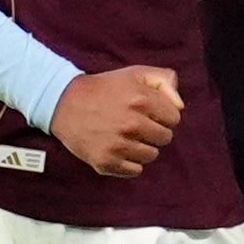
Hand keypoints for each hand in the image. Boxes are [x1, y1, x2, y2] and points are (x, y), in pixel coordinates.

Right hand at [50, 67, 181, 177]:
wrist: (64, 103)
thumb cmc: (104, 88)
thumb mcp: (135, 73)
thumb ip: (165, 81)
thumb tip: (180, 106)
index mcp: (141, 100)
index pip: (174, 118)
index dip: (163, 114)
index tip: (149, 111)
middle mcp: (131, 124)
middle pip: (165, 138)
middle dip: (155, 130)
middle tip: (137, 124)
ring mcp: (118, 145)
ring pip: (151, 155)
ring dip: (143, 147)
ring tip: (127, 135)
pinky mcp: (106, 162)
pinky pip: (135, 170)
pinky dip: (130, 162)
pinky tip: (119, 148)